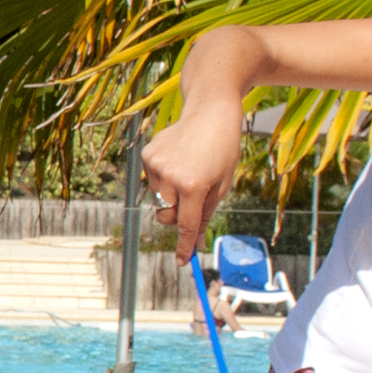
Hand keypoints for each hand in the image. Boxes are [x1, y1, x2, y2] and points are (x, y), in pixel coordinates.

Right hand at [140, 106, 245, 261]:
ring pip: (160, 197)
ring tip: (190, 168)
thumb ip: (206, 212)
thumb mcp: (222, 183)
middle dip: (178, 216)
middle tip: (194, 200)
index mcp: (194, 185)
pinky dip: (165, 177)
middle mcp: (171, 177)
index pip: (186, 225)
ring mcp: (156, 164)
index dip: (184, 245)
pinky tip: (179, 159)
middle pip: (168, 215)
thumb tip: (194, 237)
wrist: (210, 111)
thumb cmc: (223, 148)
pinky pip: (153, 180)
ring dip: (173, 193)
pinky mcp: (148, 154)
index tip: (182, 261)